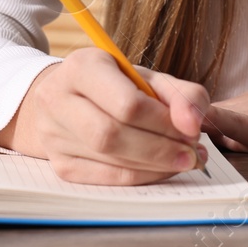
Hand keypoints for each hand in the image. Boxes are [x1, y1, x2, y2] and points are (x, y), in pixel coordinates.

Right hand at [0, 48, 212, 184]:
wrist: (68, 97)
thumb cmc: (115, 85)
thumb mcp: (147, 77)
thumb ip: (180, 94)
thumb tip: (194, 124)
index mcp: (82, 66)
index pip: (126, 103)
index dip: (164, 122)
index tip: (193, 130)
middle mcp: (58, 99)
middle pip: (113, 135)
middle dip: (161, 148)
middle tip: (193, 153)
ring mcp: (54, 135)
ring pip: (110, 159)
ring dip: (156, 166)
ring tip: (184, 160)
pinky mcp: (60, 164)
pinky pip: (106, 179)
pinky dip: (141, 177)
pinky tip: (161, 170)